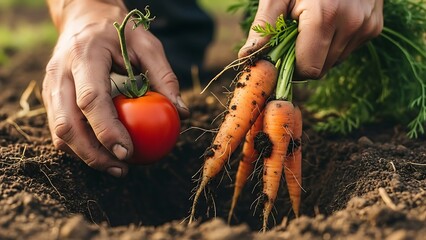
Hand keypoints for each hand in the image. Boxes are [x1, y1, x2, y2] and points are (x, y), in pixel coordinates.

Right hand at [42, 0, 188, 176]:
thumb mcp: (148, 44)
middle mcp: (59, 72)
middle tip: (122, 169)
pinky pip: (58, 128)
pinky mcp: (50, 95)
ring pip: (58, 132)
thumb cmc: (120, 32)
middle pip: (67, 124)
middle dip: (93, 154)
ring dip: (85, 156)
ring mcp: (50, 85)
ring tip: (115, 167)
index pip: (91, 100)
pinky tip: (101, 153)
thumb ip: (164, 76)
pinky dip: (78, 146)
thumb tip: (181, 112)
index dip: (107, 130)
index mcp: (84, 56)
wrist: (84, 17)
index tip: (127, 153)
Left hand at [239, 0, 383, 78]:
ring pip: (334, 61)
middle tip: (294, 37)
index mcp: (325, 16)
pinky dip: (333, 44)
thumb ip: (264, 27)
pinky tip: (328, 22)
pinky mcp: (374, 27)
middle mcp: (352, 24)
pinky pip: (347, 50)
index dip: (291, 68)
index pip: (308, 69)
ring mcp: (367, 26)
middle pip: (321, 69)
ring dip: (319, 52)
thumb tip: (246, 56)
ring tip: (312, 25)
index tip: (281, 54)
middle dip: (303, 59)